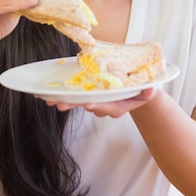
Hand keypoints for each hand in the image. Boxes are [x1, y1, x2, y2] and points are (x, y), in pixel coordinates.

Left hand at [42, 87, 156, 117]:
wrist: (135, 91)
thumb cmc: (140, 89)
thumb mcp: (146, 90)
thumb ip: (148, 91)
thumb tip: (150, 90)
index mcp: (116, 105)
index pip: (106, 106)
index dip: (97, 105)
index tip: (89, 104)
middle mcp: (103, 105)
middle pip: (87, 105)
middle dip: (73, 104)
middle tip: (60, 104)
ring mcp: (93, 99)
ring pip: (77, 102)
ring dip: (63, 101)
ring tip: (49, 101)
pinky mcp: (86, 93)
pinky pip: (72, 95)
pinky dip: (60, 94)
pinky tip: (45, 95)